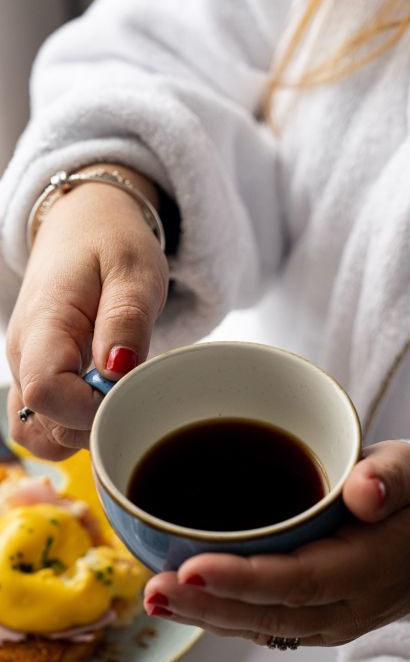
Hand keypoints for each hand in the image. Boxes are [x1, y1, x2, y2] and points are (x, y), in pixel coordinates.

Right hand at [6, 166, 167, 459]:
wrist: (84, 224)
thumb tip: (117, 372)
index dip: (91, 408)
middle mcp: (23, 355)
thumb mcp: (134, 270)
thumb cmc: (112, 242)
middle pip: (43, 427)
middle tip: (133, 390)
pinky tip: (105, 401)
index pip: (47, 393)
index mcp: (44, 326)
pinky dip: (74, 427)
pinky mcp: (36, 377)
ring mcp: (25, 370)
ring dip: (83, 432)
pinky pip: (43, 426)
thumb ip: (126, 320)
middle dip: (95, 426)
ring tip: (120, 395)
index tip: (128, 388)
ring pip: (38, 437)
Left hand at [144, 441, 409, 646]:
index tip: (191, 568)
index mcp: (368, 567)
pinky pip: (265, 626)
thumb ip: (391, 478)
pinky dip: (223, 617)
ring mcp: (331, 622)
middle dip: (207, 607)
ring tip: (155, 599)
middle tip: (153, 590)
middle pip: (269, 615)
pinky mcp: (317, 622)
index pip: (298, 581)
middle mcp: (347, 607)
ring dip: (206, 618)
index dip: (243, 580)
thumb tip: (363, 490)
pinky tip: (187, 602)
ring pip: (261, 628)